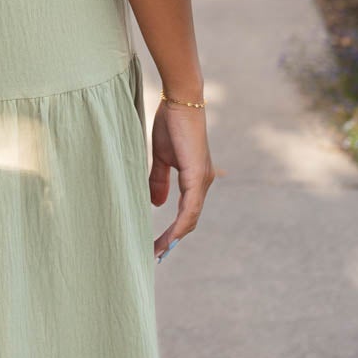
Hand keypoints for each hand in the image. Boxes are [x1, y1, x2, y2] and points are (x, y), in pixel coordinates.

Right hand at [150, 99, 215, 259]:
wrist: (180, 101)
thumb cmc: (171, 124)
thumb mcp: (161, 157)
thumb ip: (159, 180)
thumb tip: (156, 204)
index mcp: (194, 179)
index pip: (186, 213)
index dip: (173, 231)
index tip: (156, 245)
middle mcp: (202, 182)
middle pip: (189, 221)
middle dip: (172, 240)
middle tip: (154, 256)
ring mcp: (202, 179)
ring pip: (191, 218)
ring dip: (175, 237)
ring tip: (158, 251)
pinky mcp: (197, 174)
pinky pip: (190, 207)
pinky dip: (181, 223)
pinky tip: (171, 236)